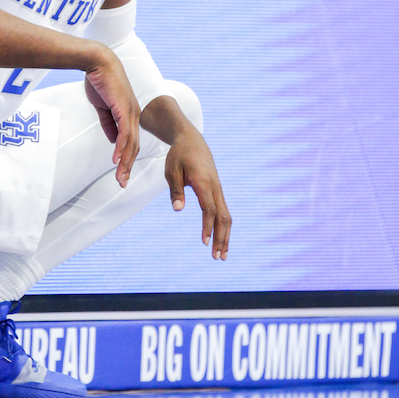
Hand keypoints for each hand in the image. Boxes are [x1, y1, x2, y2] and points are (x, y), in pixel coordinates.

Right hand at [84, 48, 139, 187]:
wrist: (98, 62)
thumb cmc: (100, 81)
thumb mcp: (103, 107)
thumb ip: (109, 123)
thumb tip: (113, 141)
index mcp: (129, 114)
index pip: (130, 142)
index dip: (126, 159)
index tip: (121, 173)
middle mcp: (134, 115)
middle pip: (133, 147)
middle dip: (127, 166)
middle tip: (122, 183)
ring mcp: (130, 112)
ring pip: (130, 144)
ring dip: (124, 162)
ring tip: (120, 178)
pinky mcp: (123, 108)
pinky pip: (124, 133)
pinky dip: (121, 148)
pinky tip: (116, 159)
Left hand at [164, 122, 230, 259]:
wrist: (191, 140)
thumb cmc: (179, 155)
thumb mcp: (172, 171)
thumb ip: (176, 191)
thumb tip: (178, 210)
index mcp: (204, 182)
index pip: (209, 209)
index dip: (208, 226)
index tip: (204, 242)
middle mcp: (215, 187)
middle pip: (223, 216)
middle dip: (221, 238)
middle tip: (217, 257)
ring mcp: (218, 189)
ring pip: (226, 215)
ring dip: (225, 235)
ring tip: (221, 255)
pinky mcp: (217, 190)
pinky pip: (224, 210)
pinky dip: (223, 226)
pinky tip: (221, 239)